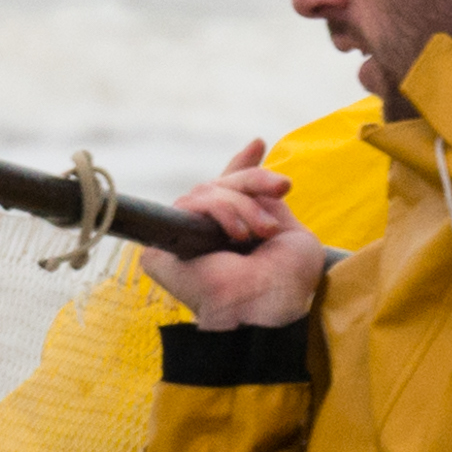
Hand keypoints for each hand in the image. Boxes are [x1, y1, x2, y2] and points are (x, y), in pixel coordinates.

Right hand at [130, 143, 330, 331]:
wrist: (271, 308)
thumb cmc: (287, 283)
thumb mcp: (289, 231)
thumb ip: (265, 200)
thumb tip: (255, 167)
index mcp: (236, 233)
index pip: (230, 192)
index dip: (242, 166)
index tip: (258, 143)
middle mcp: (207, 235)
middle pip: (220, 184)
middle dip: (253, 181)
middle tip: (283, 188)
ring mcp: (183, 239)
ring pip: (207, 190)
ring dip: (242, 204)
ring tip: (263, 231)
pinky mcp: (162, 249)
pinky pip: (191, 205)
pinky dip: (220, 210)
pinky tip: (238, 234)